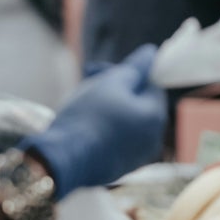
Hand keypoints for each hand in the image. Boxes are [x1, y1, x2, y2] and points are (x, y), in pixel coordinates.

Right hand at [22, 45, 166, 199]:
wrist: (64, 159)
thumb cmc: (87, 117)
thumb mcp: (110, 84)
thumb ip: (134, 68)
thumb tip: (152, 52)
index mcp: (156, 117)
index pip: (152, 85)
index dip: (127, 72)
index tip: (100, 70)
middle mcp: (154, 139)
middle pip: (139, 103)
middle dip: (115, 88)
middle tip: (87, 81)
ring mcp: (139, 156)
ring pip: (128, 120)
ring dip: (109, 106)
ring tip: (82, 101)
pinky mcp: (123, 167)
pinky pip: (119, 139)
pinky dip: (106, 127)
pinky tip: (84, 124)